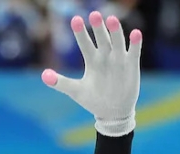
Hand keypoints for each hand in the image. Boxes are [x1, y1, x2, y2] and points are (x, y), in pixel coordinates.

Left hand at [41, 12, 141, 136]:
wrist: (113, 113)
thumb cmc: (93, 100)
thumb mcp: (76, 91)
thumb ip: (60, 82)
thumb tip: (43, 75)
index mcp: (92, 60)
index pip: (84, 43)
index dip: (80, 32)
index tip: (75, 19)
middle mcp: (105, 56)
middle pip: (101, 38)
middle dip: (98, 27)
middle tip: (94, 14)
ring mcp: (118, 59)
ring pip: (117, 41)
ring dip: (115, 31)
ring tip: (111, 19)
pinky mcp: (131, 65)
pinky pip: (134, 51)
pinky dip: (135, 43)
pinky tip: (136, 33)